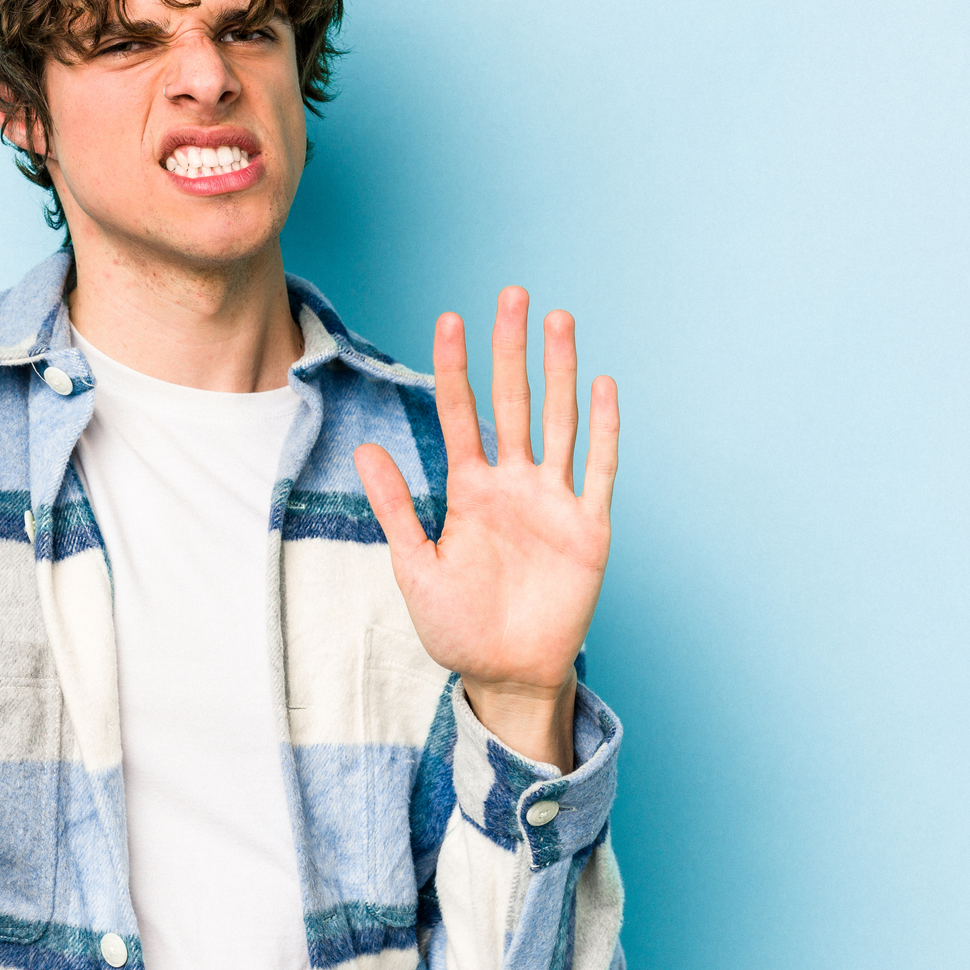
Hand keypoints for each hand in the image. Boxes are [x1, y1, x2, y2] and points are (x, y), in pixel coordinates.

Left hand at [353, 288, 617, 772]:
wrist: (505, 674)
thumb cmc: (457, 626)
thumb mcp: (415, 566)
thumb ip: (396, 507)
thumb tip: (365, 449)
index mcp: (470, 489)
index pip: (461, 414)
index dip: (456, 367)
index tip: (450, 320)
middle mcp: (513, 484)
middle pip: (513, 402)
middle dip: (512, 349)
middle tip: (512, 295)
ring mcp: (553, 501)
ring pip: (559, 422)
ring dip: (560, 372)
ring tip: (560, 319)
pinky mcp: (588, 528)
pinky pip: (599, 470)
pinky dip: (604, 429)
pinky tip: (602, 386)